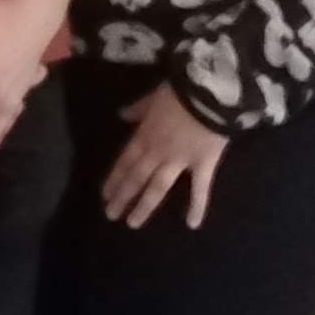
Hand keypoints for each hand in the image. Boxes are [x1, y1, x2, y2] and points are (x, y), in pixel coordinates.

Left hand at [100, 86, 228, 229]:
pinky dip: (197, 206)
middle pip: (136, 177)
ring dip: (144, 206)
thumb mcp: (154, 96)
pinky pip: (200, 188)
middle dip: (122, 196)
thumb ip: (138, 108)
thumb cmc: (181, 89)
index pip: (125, 160)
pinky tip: (192, 224)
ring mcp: (180, 160)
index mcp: (145, 134)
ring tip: (132, 224)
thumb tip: (122, 115)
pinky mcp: (203, 163)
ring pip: (157, 187)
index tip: (105, 195)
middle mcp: (157, 152)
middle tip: (111, 215)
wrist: (209, 90)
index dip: (114, 178)